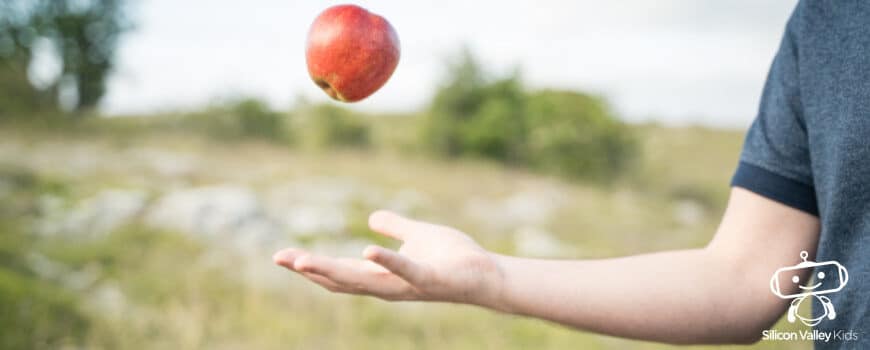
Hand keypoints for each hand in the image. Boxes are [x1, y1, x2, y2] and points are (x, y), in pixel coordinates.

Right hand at [272, 210, 502, 305]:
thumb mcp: (418, 235)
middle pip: (342, 281)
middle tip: (281, 258)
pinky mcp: (429, 279)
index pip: (340, 273)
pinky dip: (386, 260)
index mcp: (382, 275)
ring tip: (304, 259)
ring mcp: (408, 285)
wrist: (488, 275)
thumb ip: (395, 227)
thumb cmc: (455, 259)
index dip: (311, 266)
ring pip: (364, 281)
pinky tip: (367, 249)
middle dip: (311, 271)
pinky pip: (405, 270)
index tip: (283, 255)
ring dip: (333, 270)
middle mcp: (389, 286)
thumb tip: (372, 217)